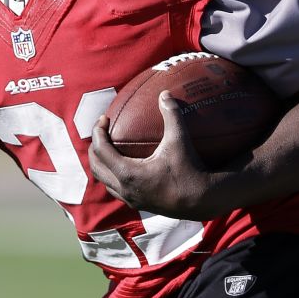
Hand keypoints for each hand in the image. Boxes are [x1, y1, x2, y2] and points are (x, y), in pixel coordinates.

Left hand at [88, 91, 221, 220]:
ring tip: (109, 146)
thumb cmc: (190, 170)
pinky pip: (115, 189)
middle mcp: (125, 188)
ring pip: (104, 180)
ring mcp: (130, 199)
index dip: (98, 131)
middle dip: (95, 146)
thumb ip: (171, 115)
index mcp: (129, 173)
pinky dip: (112, 174)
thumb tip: (165, 93)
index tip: (105, 118)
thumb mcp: (180, 140)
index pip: (101, 150)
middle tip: (103, 130)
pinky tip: (125, 163)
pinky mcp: (138, 204)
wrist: (202, 201)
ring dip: (102, 162)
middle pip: (96, 166)